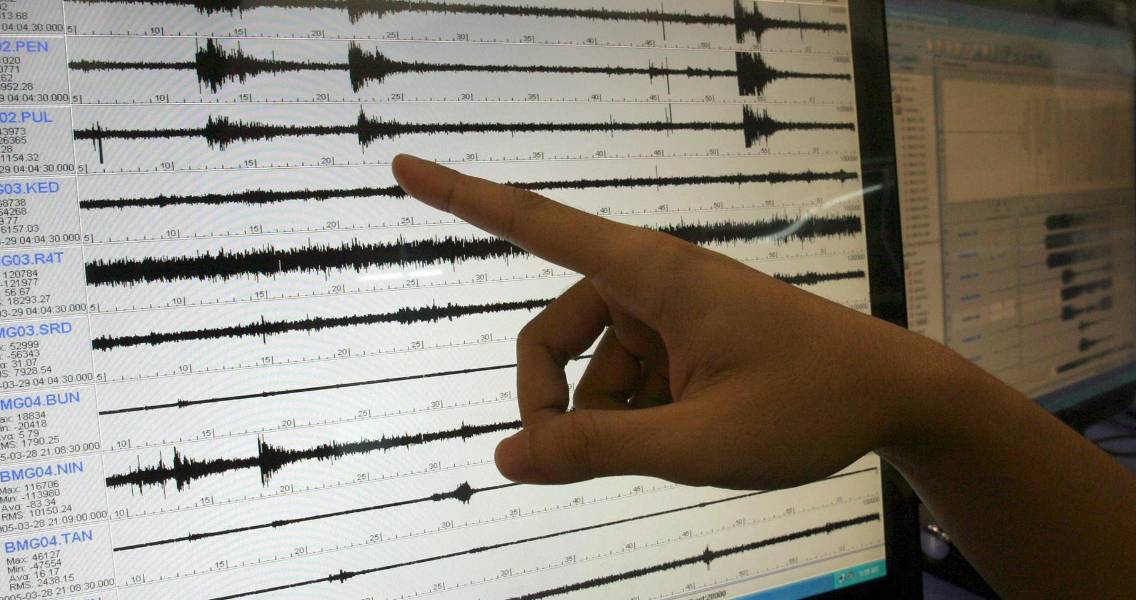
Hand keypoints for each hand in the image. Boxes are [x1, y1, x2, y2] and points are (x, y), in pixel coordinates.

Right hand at [392, 154, 968, 488]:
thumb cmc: (809, 405)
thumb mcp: (698, 443)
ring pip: (592, 365)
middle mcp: (652, 280)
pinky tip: (677, 439)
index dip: (463, 197)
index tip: (403, 165)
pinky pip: (628, 374)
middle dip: (548, 399)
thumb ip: (598, 452)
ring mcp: (670, 310)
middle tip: (558, 459)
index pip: (537, 223)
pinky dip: (632, 414)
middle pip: (554, 331)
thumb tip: (507, 460)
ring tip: (658, 453)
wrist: (894, 396)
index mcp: (651, 274)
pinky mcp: (686, 338)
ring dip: (600, 417)